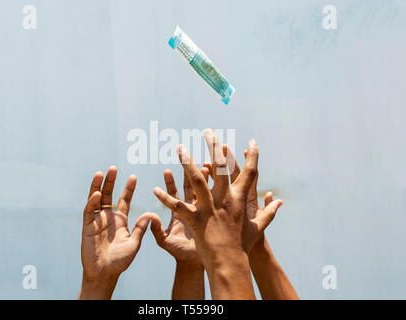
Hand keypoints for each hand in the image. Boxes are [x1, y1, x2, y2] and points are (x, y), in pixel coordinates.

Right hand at [79, 166, 152, 298]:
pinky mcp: (87, 227)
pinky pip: (89, 212)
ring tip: (101, 173)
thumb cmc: (120, 261)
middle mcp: (108, 217)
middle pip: (109, 195)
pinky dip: (91, 202)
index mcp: (120, 220)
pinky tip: (96, 194)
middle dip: (111, 182)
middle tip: (114, 168)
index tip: (133, 176)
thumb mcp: (134, 243)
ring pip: (96, 199)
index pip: (124, 200)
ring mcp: (96, 221)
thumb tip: (151, 213)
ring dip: (98, 186)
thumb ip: (141, 228)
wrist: (105, 273)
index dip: (128, 188)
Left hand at [153, 129, 257, 298]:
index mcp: (240, 200)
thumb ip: (269, 213)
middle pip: (221, 169)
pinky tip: (155, 189)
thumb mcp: (258, 228)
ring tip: (180, 147)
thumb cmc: (244, 245)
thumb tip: (280, 202)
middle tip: (208, 132)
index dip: (253, 156)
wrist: (231, 263)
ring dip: (188, 163)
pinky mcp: (196, 219)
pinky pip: (178, 207)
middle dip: (215, 149)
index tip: (252, 142)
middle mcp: (225, 200)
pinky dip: (166, 199)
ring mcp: (210, 208)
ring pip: (197, 181)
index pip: (249, 173)